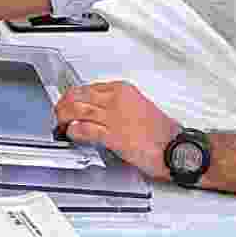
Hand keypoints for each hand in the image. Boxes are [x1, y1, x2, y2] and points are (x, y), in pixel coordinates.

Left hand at [53, 81, 180, 178]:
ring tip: (61, 125)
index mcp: (123, 90)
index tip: (69, 104)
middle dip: (63, 105)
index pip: (87, 88)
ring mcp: (113, 117)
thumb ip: (118, 106)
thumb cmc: (162, 133)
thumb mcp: (138, 107)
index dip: (73, 97)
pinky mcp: (112, 135)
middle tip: (59, 114)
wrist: (176, 148)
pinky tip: (71, 134)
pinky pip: (84, 129)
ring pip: (76, 110)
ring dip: (63, 118)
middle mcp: (116, 100)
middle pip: (77, 96)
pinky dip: (73, 131)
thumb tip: (99, 111)